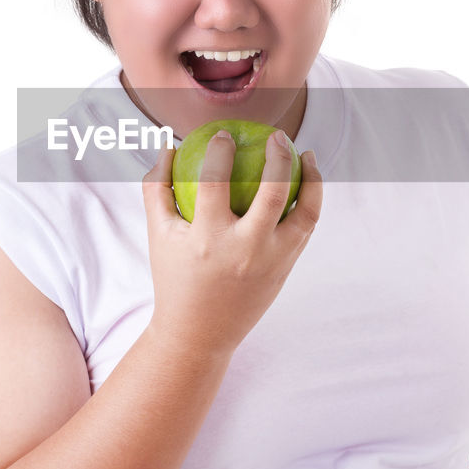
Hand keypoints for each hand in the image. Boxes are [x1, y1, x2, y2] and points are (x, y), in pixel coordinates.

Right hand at [142, 129, 322, 358]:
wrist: (199, 333)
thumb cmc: (175, 276)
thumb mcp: (158, 234)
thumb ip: (156, 187)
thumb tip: (168, 145)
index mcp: (207, 239)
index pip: (213, 183)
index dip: (220, 152)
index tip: (223, 135)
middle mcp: (244, 250)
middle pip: (272, 193)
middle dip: (279, 157)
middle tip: (276, 136)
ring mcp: (271, 261)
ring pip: (305, 212)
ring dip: (312, 178)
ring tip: (306, 153)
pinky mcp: (286, 269)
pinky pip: (306, 227)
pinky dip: (311, 201)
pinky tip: (306, 182)